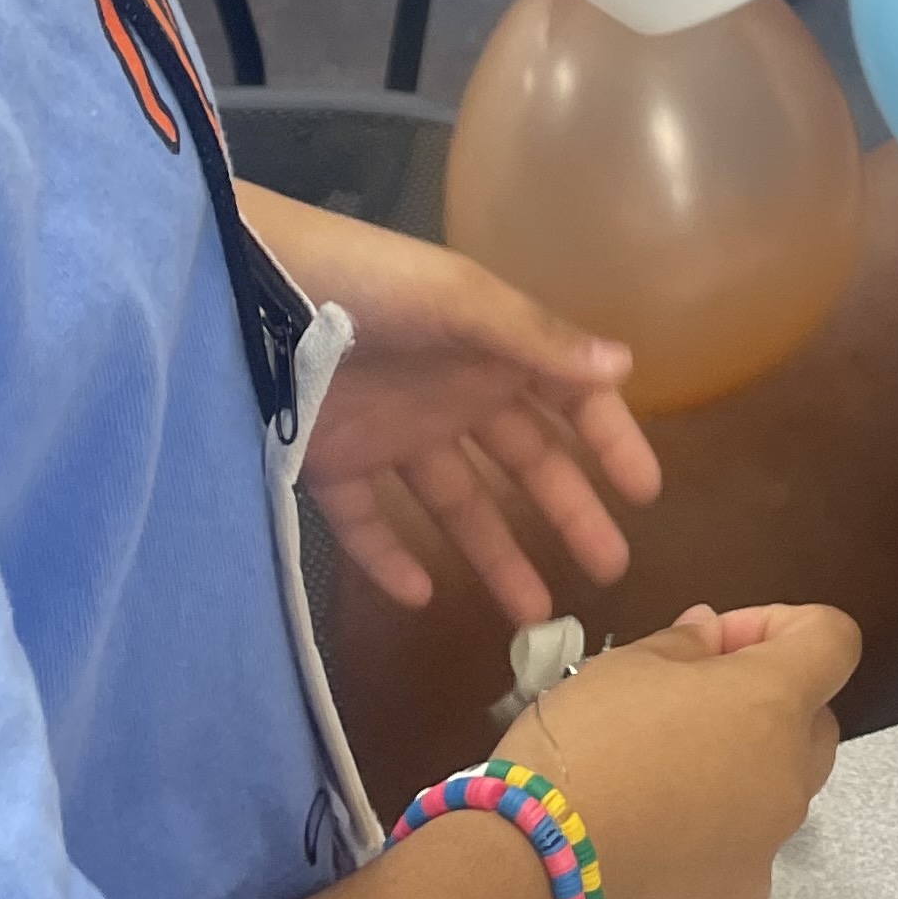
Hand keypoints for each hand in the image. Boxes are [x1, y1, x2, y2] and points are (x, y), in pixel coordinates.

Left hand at [243, 188, 661, 623]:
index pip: (568, 402)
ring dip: (496, 554)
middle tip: (608, 570)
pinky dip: (392, 559)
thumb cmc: (369, 284)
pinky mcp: (333, 463)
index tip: (645, 496)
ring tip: (535, 614)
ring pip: (457, 504)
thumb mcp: (460, 301)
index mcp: (492, 349)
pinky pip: (368, 523)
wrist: (251, 287)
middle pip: (523, 463)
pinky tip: (422, 596)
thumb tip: (625, 369)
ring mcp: (392, 432)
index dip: (608, 442)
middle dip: (567, 513)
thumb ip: (537, 341)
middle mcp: (451, 394)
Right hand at [496, 601, 859, 898]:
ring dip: (722, 793)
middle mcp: (784, 792)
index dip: (785, 628)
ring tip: (637, 799)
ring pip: (763, 815)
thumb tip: (713, 638)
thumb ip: (682, 646)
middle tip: (685, 716)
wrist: (522, 893)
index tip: (722, 644)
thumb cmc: (573, 759)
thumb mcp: (617, 670)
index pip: (832, 642)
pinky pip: (722, 884)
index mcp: (769, 709)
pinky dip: (690, 866)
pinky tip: (626, 864)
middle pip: (811, 733)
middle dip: (763, 712)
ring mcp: (757, 874)